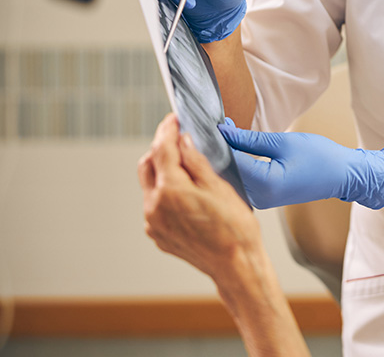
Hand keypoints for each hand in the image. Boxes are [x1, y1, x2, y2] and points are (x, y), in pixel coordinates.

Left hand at [138, 114, 262, 283]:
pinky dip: (166, 192)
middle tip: (179, 138)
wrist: (236, 265)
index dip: (167, 129)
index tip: (174, 118)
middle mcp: (154, 206)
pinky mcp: (158, 235)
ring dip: (163, 171)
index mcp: (171, 190)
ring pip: (150, 186)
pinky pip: (156, 205)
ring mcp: (154, 223)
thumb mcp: (220, 186)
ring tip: (187, 167)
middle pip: (147, 165)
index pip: (162, 149)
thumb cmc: (235, 227)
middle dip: (161, 148)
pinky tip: (188, 193)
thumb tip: (183, 140)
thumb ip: (196, 161)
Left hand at [218, 119, 383, 210]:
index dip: (217, 141)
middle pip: (226, 172)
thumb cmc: (320, 157)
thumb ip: (249, 139)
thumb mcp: (284, 141)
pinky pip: (241, 181)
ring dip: (224, 156)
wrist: (342, 176)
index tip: (207, 124)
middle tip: (211, 126)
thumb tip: (224, 131)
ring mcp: (260, 201)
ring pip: (231, 178)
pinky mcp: (263, 199)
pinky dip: (234, 164)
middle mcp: (259, 198)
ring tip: (221, 134)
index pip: (229, 160)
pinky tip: (232, 148)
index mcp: (265, 184)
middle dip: (217, 149)